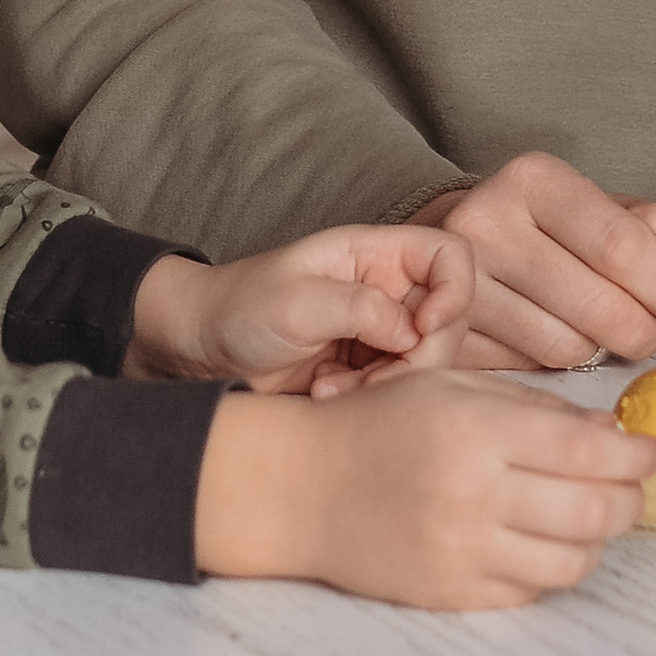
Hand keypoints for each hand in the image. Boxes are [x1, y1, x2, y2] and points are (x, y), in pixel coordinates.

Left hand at [128, 228, 472, 393]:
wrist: (200, 351)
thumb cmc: (239, 309)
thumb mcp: (295, 303)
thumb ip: (359, 308)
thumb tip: (415, 330)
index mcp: (374, 254)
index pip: (450, 256)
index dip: (454, 292)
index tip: (423, 328)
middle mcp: (386, 289)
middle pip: (448, 322)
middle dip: (417, 359)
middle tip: (371, 380)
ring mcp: (379, 332)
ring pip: (426, 363)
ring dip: (389, 386)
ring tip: (330, 389)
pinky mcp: (368, 370)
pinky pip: (398, 389)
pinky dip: (370, 400)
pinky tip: (326, 395)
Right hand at [194, 373, 654, 608]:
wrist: (299, 489)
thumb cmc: (374, 426)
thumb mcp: (449, 385)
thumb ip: (531, 406)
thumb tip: (609, 431)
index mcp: (476, 430)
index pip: (592, 450)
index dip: (637, 455)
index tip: (649, 451)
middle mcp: (475, 494)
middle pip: (598, 511)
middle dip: (630, 499)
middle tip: (630, 486)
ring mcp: (464, 552)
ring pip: (575, 561)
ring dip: (597, 538)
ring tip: (588, 514)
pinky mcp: (453, 594)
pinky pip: (533, 589)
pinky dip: (552, 566)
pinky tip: (540, 539)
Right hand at [410, 156, 655, 368]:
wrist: (458, 241)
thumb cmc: (542, 227)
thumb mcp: (595, 205)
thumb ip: (646, 227)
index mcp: (534, 180)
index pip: (622, 245)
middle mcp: (487, 222)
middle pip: (599, 306)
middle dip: (643, 331)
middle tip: (649, 329)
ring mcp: (463, 281)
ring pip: (567, 347)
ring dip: (599, 350)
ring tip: (596, 329)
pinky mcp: (452, 329)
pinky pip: (530, 369)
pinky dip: (556, 364)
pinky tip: (555, 335)